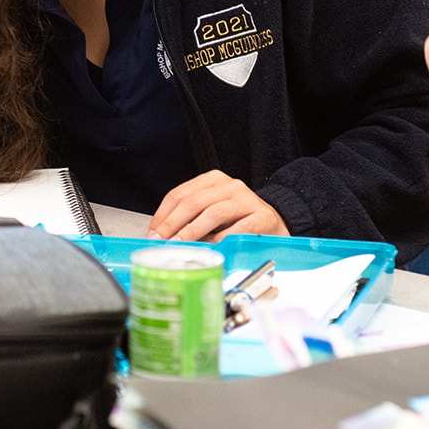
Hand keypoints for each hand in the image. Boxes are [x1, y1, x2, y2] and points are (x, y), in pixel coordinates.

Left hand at [148, 170, 287, 241]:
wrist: (275, 223)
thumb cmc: (239, 219)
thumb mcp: (211, 213)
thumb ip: (190, 219)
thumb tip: (162, 237)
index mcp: (213, 181)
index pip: (180, 194)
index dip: (163, 215)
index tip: (153, 233)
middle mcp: (230, 186)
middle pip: (194, 201)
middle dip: (173, 224)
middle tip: (163, 241)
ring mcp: (247, 200)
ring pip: (213, 213)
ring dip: (193, 231)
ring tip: (181, 245)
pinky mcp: (261, 216)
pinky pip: (237, 228)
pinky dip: (222, 239)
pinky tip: (212, 247)